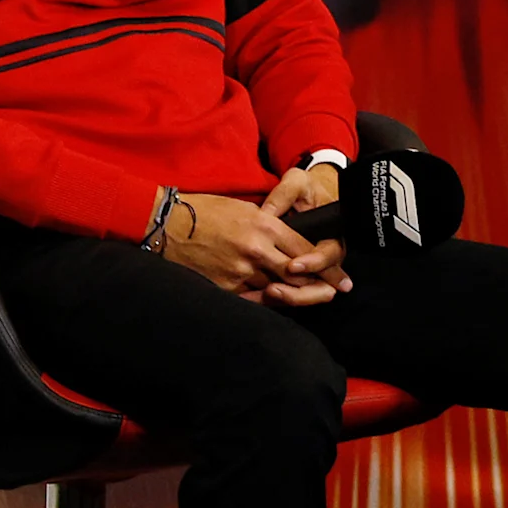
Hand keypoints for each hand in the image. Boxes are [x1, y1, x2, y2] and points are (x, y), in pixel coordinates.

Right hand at [160, 188, 342, 304]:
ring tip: (302, 296)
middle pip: (297, 275)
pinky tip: (271, 299)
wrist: (167, 224)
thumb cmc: (205, 211)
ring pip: (276, 289)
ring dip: (289, 293)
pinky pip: (252, 298)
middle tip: (333, 293)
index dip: (327, 267)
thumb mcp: (244, 208)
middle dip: (318, 286)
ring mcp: (240, 270)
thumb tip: (291, 241)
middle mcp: (256, 249)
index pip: (305, 251)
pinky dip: (262, 298)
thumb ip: (270, 225)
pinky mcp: (225, 286)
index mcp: (264, 225)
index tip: (340, 278)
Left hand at [255, 165, 353, 303]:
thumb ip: (285, 194)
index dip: (313, 264)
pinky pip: (291, 291)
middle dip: (299, 291)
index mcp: (332, 236)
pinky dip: (276, 297)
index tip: (293, 266)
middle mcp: (325, 257)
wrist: (306, 198)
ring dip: (287, 297)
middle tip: (275, 290)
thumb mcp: (297, 182)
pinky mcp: (298, 275)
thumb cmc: (304, 189)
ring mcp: (313, 269)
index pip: (329, 256)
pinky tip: (256, 297)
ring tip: (265, 294)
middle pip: (321, 285)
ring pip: (306, 293)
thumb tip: (267, 214)